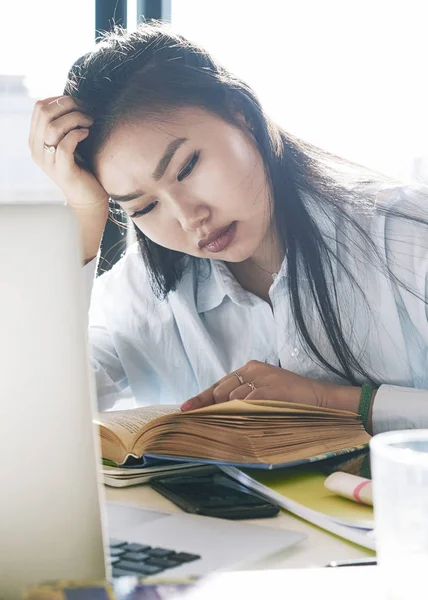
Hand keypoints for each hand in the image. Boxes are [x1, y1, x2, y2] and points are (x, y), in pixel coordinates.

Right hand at [29, 96, 108, 259]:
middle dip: (69, 105)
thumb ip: (64, 126)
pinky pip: (65, 145)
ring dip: (75, 118)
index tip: (80, 104)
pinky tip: (87, 134)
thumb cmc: (82, 168)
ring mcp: (48, 161)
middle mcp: (37, 150)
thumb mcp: (68, 143)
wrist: (87, 199)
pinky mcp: (62, 170)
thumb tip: (73, 101)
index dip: (60, 99)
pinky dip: (77, 134)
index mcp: (36, 140)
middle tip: (87, 110)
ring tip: (90, 122)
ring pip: (53, 127)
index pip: (39, 107)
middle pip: (45, 113)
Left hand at [181, 360, 361, 413]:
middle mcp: (252, 370)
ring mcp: (261, 379)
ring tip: (228, 425)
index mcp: (250, 368)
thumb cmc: (292, 399)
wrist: (321, 399)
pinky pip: (245, 405)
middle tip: (201, 422)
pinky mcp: (268, 391)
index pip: (219, 383)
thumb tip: (219, 410)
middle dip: (211, 408)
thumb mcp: (265, 391)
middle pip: (221, 391)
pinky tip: (238, 423)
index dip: (201, 398)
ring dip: (227, 414)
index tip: (186, 409)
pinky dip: (240, 414)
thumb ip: (244, 396)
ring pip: (231, 399)